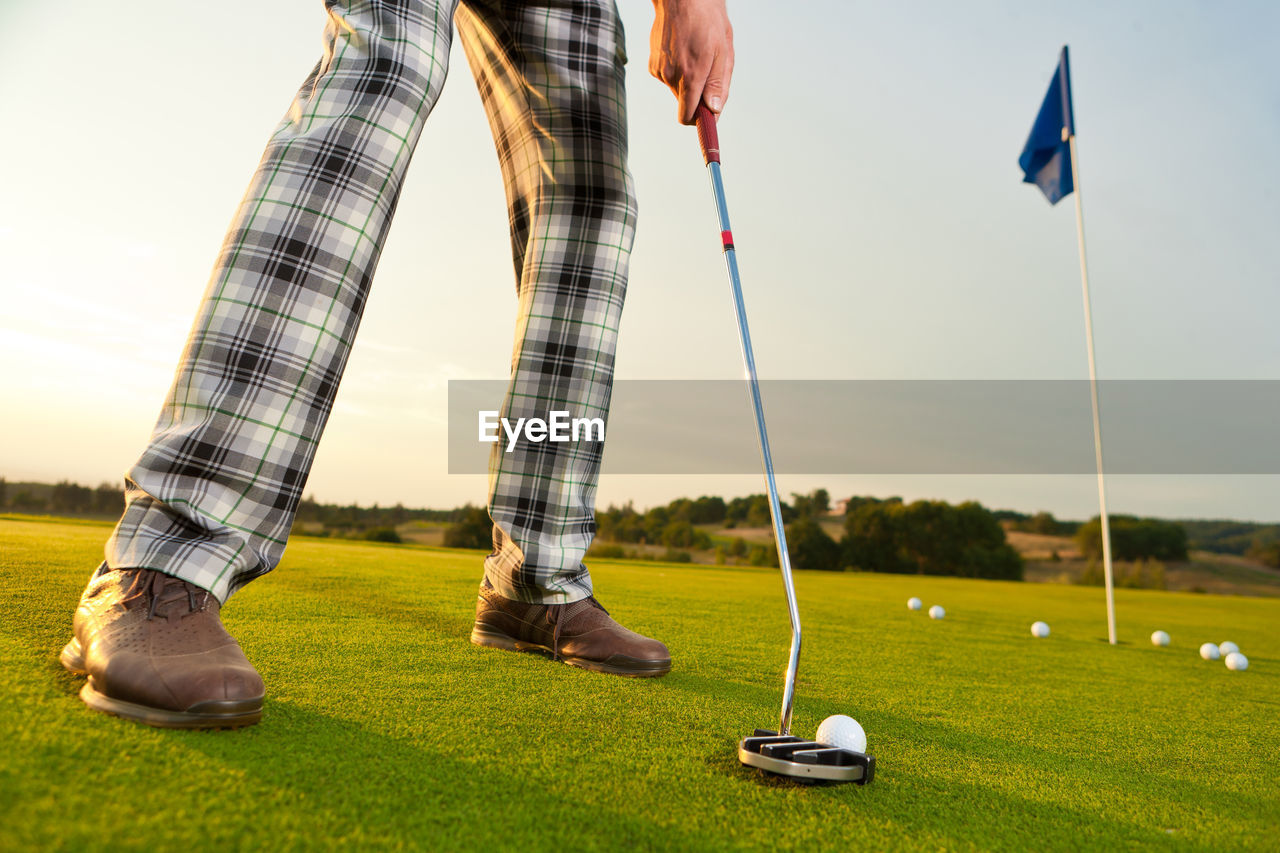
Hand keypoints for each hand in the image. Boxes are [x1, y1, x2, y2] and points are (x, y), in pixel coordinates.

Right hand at [649, 0, 733, 124]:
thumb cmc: (708, 21)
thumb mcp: (723, 52)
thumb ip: (718, 85)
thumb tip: (714, 111)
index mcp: (692, 75)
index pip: (687, 116)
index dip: (699, 121)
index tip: (707, 122)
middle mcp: (672, 76)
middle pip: (685, 104)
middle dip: (697, 97)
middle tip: (709, 73)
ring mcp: (660, 70)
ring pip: (677, 90)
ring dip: (688, 81)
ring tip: (695, 55)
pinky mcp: (653, 65)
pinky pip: (669, 79)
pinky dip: (677, 71)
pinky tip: (682, 51)